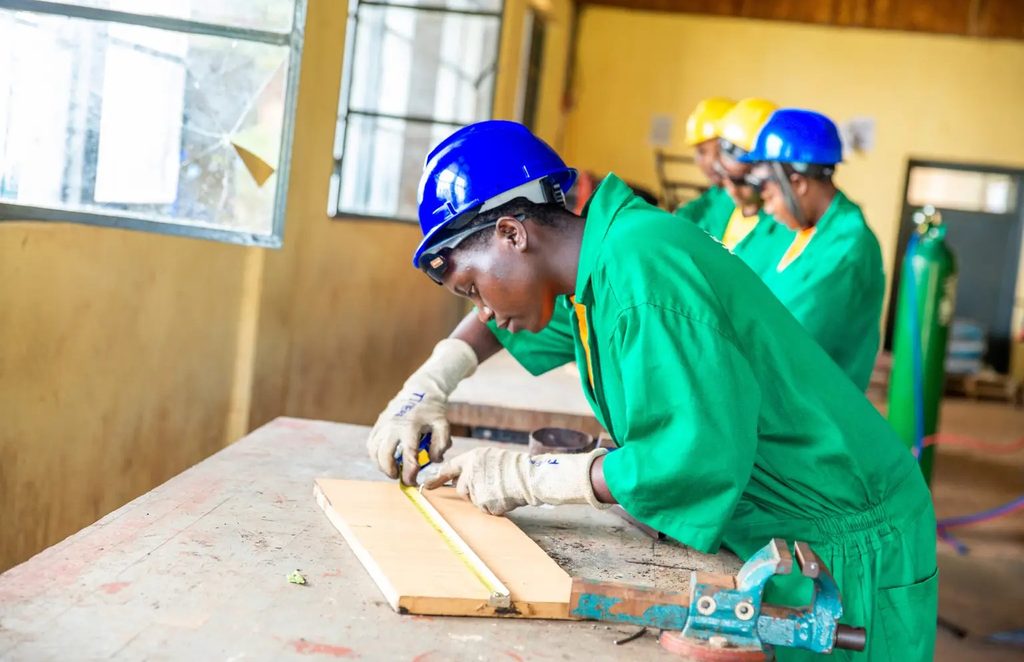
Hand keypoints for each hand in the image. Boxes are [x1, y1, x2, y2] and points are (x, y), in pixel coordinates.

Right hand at [366, 339, 477, 481]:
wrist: (420, 390)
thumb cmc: (432, 411)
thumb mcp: (443, 425)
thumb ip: (441, 445)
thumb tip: (434, 460)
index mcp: (411, 426)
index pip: (408, 454)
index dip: (409, 472)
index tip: (412, 481)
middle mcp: (393, 425)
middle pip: (384, 455)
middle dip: (390, 471)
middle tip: (399, 477)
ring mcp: (383, 424)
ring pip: (374, 450)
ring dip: (381, 464)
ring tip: (392, 470)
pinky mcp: (378, 423)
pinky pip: (371, 443)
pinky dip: (375, 455)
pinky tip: (385, 459)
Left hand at [424, 447, 609, 514]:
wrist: (530, 477)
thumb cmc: (514, 467)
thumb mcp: (490, 458)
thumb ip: (473, 467)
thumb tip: (459, 480)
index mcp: (472, 458)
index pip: (448, 469)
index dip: (435, 479)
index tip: (422, 487)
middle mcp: (470, 473)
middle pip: (461, 489)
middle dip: (473, 490)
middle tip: (492, 485)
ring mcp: (477, 489)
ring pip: (473, 500)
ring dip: (484, 498)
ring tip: (501, 489)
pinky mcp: (484, 503)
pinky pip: (484, 509)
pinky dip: (493, 506)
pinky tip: (504, 497)